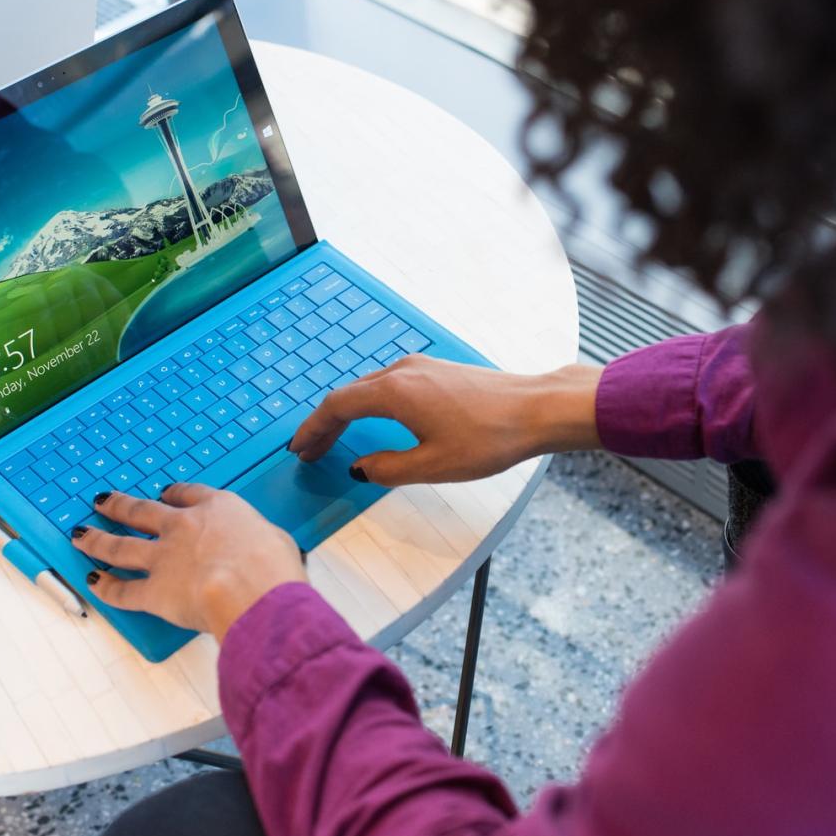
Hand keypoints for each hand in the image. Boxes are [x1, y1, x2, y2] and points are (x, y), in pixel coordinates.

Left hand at [71, 484, 306, 642]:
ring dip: (97, 540)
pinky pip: (123, 591)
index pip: (188, 494)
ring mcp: (164, 558)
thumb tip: (264, 548)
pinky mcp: (154, 592)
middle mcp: (184, 527)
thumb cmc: (272, 565)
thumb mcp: (276, 540)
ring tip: (81, 535)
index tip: (164, 494)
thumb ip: (259, 540)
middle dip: (119, 506)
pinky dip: (106, 588)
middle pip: (141, 511)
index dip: (172, 494)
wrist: (251, 590)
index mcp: (218, 509)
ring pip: (120, 546)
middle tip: (103, 501)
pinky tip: (94, 582)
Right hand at [288, 353, 601, 485]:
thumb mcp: (432, 466)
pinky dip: (370, 404)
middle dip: (326, 423)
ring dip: (348, 412)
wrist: (536, 410)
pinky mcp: (438, 370)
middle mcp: (403, 371)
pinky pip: (389, 384)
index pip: (336, 407)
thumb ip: (387, 469)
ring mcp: (422, 367)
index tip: (298, 449)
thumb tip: (359, 469)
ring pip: (369, 387)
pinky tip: (375, 421)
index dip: (312, 429)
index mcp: (394, 392)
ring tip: (336, 439)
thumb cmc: (489, 439)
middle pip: (349, 394)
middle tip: (310, 451)